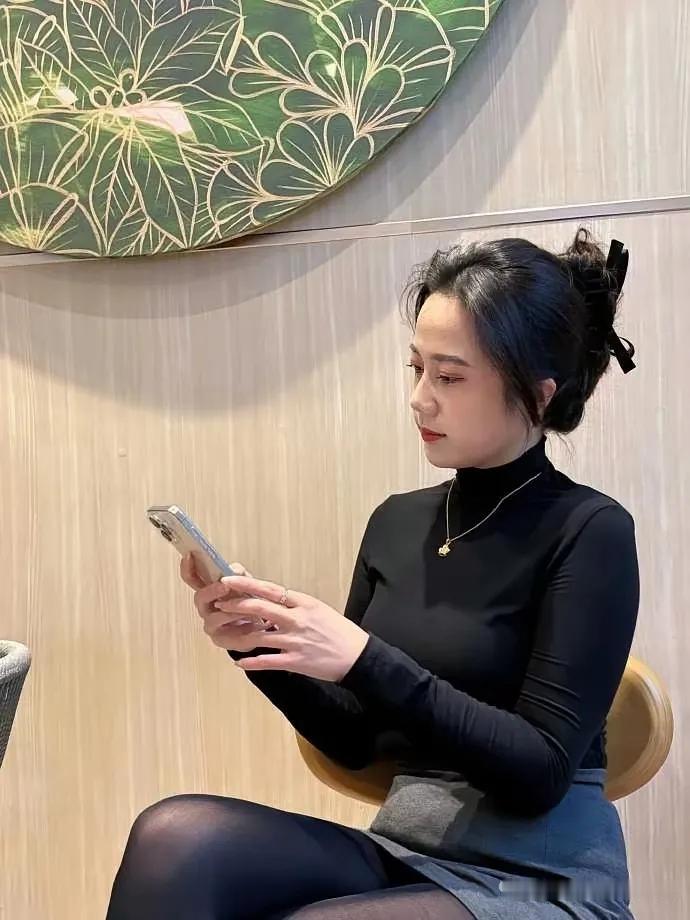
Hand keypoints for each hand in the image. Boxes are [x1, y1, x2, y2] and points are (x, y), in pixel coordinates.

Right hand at [180, 555, 270, 652]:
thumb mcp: (245, 584)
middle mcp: (205, 607)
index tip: (189, 555)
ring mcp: (211, 624)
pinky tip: (254, 623)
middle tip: (225, 586)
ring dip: (231, 610)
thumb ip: (238, 574)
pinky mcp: (221, 640)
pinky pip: (229, 633)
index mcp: (209, 590)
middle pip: (199, 597)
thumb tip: (234, 569)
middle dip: (211, 590)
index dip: (188, 567)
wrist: (258, 628)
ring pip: (214, 617)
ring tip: (247, 608)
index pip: (192, 578)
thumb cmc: (246, 603)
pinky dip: (242, 626)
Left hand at [213, 575, 370, 682]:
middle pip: (261, 608)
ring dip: (239, 633)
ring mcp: (296, 641)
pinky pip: (268, 661)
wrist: (357, 656)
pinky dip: (252, 662)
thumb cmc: (339, 631)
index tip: (230, 579)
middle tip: (220, 602)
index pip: (270, 589)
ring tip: (223, 631)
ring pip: (260, 635)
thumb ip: (296, 605)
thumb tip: (274, 600)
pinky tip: (240, 662)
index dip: (247, 584)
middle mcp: (298, 619)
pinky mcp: (296, 661)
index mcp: (304, 603)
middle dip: (237, 604)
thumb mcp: (319, 609)